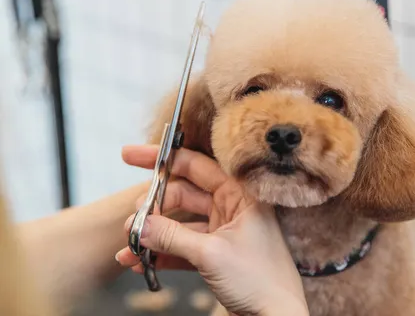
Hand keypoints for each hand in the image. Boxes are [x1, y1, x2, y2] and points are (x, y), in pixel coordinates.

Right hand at [115, 145, 307, 315]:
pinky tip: (139, 263)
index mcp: (240, 195)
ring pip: (180, 222)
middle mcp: (232, 208)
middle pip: (183, 194)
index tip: (131, 156)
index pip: (197, 165)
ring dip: (154, 233)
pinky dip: (161, 254)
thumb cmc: (261, 281)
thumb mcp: (212, 254)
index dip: (163, 159)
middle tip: (132, 219)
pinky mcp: (216, 255)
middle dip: (154, 205)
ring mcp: (223, 232)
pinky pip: (182, 247)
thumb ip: (173, 237)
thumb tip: (140, 224)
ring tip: (130, 245)